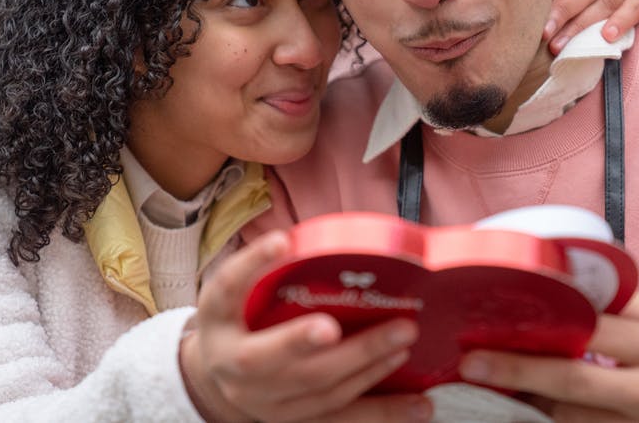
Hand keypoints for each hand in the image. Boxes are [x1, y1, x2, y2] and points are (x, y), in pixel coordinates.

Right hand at [182, 231, 433, 422]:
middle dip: (314, 337)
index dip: (252, 264)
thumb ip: (266, 267)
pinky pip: (343, 419)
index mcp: (217, 321)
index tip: (282, 241)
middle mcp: (234, 366)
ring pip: (317, 388)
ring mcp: (266, 402)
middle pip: (271, 357)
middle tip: (357, 313)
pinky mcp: (296, 420)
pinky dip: (385, 413)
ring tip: (402, 337)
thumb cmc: (238, 320)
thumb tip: (312, 234)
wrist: (219, 378)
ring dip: (365, 363)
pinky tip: (421, 405)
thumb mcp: (237, 291)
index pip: (228, 288)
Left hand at [458, 294, 638, 422]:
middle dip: (518, 370)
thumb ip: (620, 305)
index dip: (543, 322)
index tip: (498, 316)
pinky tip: (522, 406)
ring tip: (486, 383)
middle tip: (472, 363)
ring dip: (525, 400)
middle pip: (573, 380)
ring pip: (570, 417)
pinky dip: (548, 421)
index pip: (592, 329)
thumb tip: (564, 278)